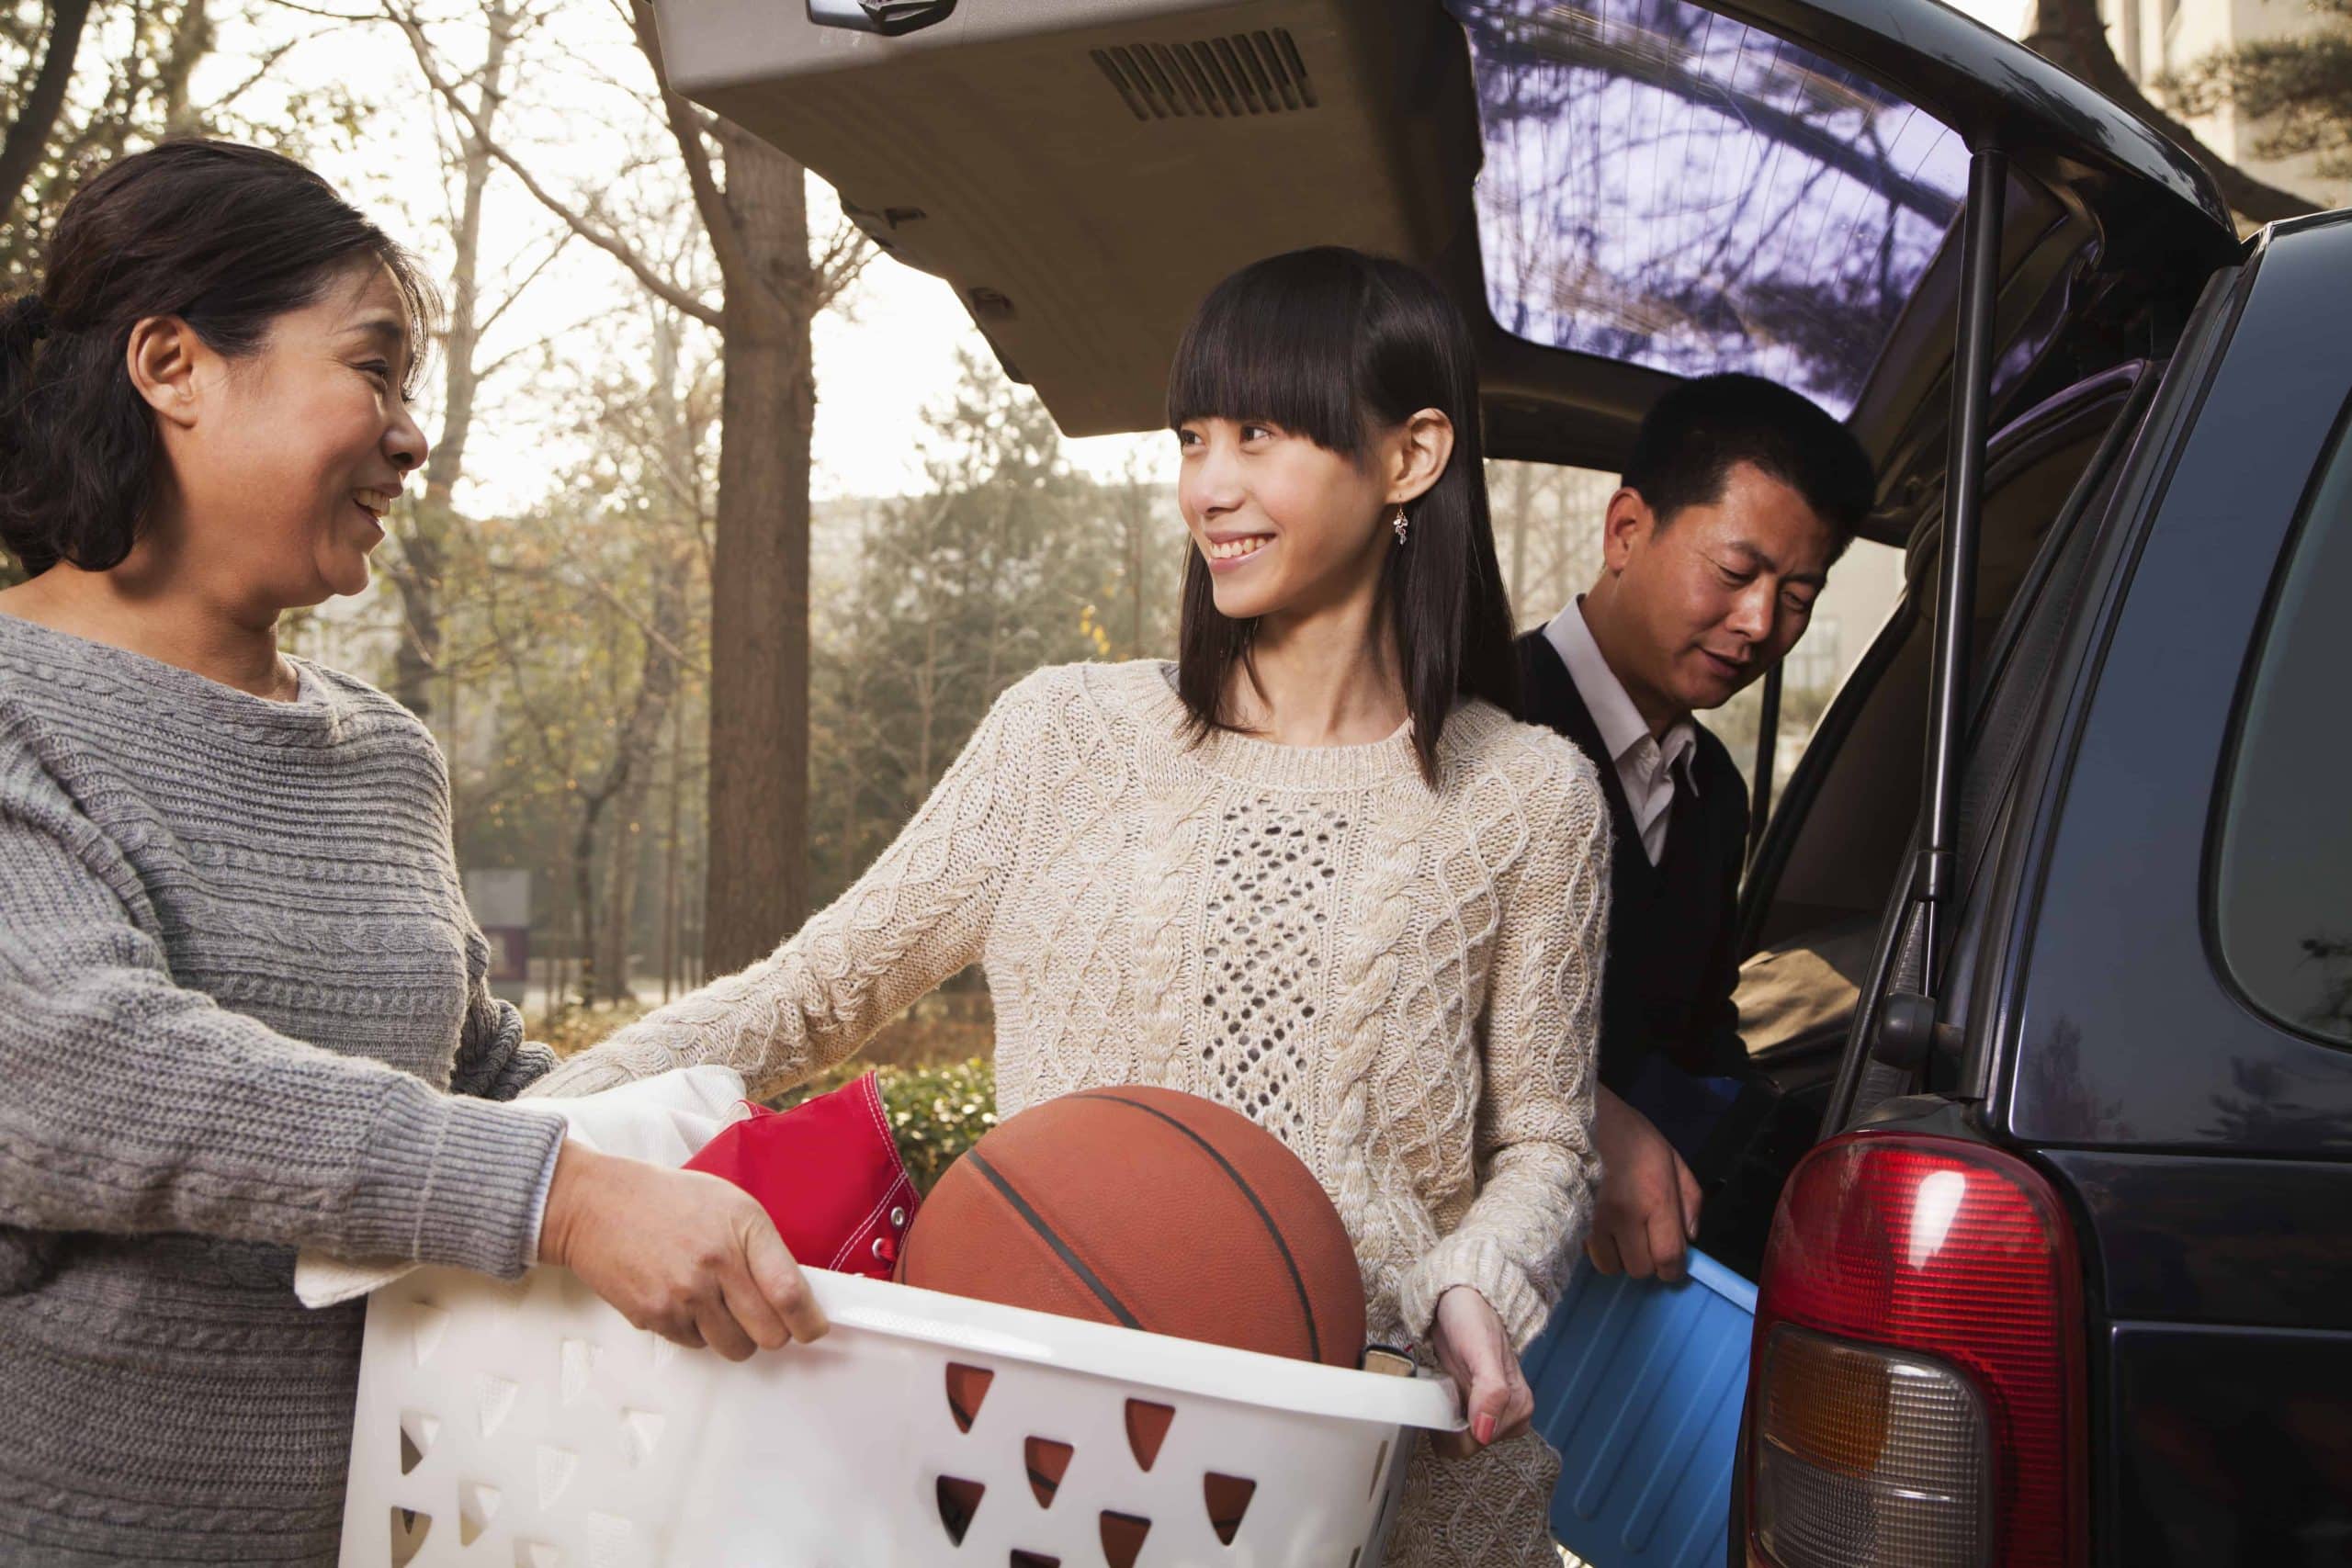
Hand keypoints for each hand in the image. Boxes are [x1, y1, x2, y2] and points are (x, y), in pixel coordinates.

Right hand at [536, 1140, 828, 1360]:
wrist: (598, 1205)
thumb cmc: (668, 1201)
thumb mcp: (730, 1204)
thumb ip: (763, 1247)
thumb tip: (794, 1294)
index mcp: (744, 1229)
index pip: (790, 1292)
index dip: (810, 1321)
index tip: (813, 1328)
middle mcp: (717, 1264)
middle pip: (769, 1333)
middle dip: (773, 1332)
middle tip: (764, 1318)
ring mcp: (684, 1294)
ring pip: (735, 1348)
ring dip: (735, 1336)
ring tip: (719, 1306)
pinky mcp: (655, 1315)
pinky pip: (696, 1345)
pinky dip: (697, 1331)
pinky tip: (684, 1300)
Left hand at [1426, 1286, 1532, 1458]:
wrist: (1460, 1299)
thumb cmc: (1473, 1318)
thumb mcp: (1481, 1351)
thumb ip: (1490, 1391)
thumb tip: (1485, 1433)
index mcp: (1519, 1407)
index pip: (1475, 1444)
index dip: (1453, 1425)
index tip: (1447, 1395)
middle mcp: (1510, 1414)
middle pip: (1467, 1444)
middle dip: (1449, 1420)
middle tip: (1446, 1385)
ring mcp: (1493, 1410)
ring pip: (1459, 1437)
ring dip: (1445, 1415)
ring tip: (1447, 1383)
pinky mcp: (1476, 1404)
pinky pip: (1454, 1425)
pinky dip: (1443, 1411)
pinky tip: (1446, 1387)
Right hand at [1586, 1085, 1702, 1281]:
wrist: (1573, 1116)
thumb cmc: (1625, 1132)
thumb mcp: (1669, 1155)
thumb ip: (1690, 1197)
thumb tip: (1690, 1237)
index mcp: (1656, 1198)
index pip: (1669, 1256)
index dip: (1673, 1269)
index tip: (1671, 1265)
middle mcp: (1626, 1215)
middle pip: (1639, 1268)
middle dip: (1645, 1260)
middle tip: (1642, 1241)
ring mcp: (1594, 1221)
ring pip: (1610, 1266)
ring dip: (1617, 1257)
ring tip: (1617, 1235)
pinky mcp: (1571, 1221)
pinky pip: (1587, 1253)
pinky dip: (1595, 1248)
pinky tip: (1597, 1228)